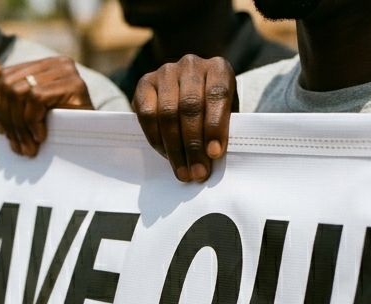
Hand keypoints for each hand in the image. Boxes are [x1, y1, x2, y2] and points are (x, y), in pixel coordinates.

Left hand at [0, 56, 92, 156]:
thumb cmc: (62, 133)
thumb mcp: (26, 114)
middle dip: (8, 119)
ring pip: (20, 92)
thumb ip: (4, 90)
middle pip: (9, 85)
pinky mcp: (75, 85)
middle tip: (15, 146)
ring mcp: (67, 72)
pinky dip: (33, 121)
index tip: (3, 132)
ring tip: (28, 147)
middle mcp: (56, 63)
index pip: (5, 78)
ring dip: (20, 126)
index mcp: (44, 66)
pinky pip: (36, 98)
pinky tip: (42, 137)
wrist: (95, 147)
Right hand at [133, 55, 236, 182]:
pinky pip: (148, 114)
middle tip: (197, 172)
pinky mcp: (145, 83)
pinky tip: (165, 155)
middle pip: (190, 106)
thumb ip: (223, 130)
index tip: (214, 153)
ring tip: (182, 172)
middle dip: (194, 145)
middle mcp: (191, 65)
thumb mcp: (225, 115)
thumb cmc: (211, 111)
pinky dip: (156, 138)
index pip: (217, 94)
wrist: (184, 95)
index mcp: (218, 68)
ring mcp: (166, 72)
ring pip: (168, 113)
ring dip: (175, 148)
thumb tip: (213, 158)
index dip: (215, 126)